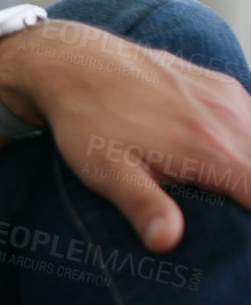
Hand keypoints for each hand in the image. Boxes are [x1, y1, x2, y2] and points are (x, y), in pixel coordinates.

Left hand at [0, 20, 250, 253]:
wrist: (71, 63)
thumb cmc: (87, 122)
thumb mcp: (106, 171)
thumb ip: (143, 206)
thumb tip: (166, 241)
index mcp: (210, 150)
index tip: (236, 221)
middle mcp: (228, 120)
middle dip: (246, 190)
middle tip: (211, 199)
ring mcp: (226, 97)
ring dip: (245, 166)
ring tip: (210, 181)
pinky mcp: (219, 84)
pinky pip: (249, 118)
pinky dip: (242, 139)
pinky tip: (215, 150)